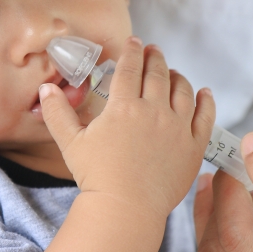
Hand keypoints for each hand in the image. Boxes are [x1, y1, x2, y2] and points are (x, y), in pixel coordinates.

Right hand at [40, 37, 215, 219]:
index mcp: (124, 107)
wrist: (126, 209)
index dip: (131, 51)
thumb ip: (58, 113)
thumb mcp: (70, 143)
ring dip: (177, 75)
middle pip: (157, 74)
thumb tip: (46, 89)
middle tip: (152, 50)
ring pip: (182, 90)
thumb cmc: (96, 177)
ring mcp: (177, 128)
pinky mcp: (193, 146)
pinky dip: (206, 101)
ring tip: (173, 71)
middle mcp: (154, 111)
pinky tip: (204, 93)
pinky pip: (205, 116)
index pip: (129, 68)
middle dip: (154, 58)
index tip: (133, 42)